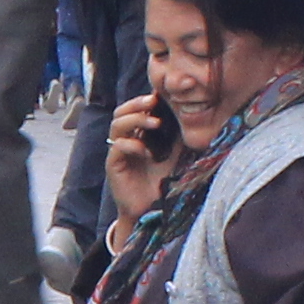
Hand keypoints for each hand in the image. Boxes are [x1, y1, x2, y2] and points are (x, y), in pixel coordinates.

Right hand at [102, 91, 170, 215]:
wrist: (151, 209)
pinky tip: (146, 152)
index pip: (134, 110)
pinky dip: (132, 145)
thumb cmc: (161, 182)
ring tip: (155, 124)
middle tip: (153, 102)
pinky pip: (116, 147)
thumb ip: (177, 137)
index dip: (144, 101)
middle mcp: (125, 140)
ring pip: (117, 126)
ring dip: (135, 120)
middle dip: (136, 104)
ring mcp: (117, 152)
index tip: (161, 95)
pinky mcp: (113, 165)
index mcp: (137, 135)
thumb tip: (190, 117)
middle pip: (121, 112)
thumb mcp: (174, 155)